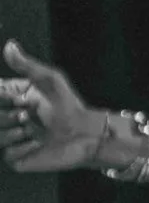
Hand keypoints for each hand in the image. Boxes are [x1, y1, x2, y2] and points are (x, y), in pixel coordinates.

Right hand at [0, 39, 110, 172]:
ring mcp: (10, 139)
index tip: (21, 100)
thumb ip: (27, 64)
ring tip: (32, 129)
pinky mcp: (17, 158)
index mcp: (9, 99)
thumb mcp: (50, 80)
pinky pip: (8, 154)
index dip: (2, 98)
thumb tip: (9, 45)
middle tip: (27, 115)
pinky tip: (36, 144)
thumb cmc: (69, 106)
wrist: (85, 134)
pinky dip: (22, 148)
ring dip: (13, 131)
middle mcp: (6, 118)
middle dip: (7, 116)